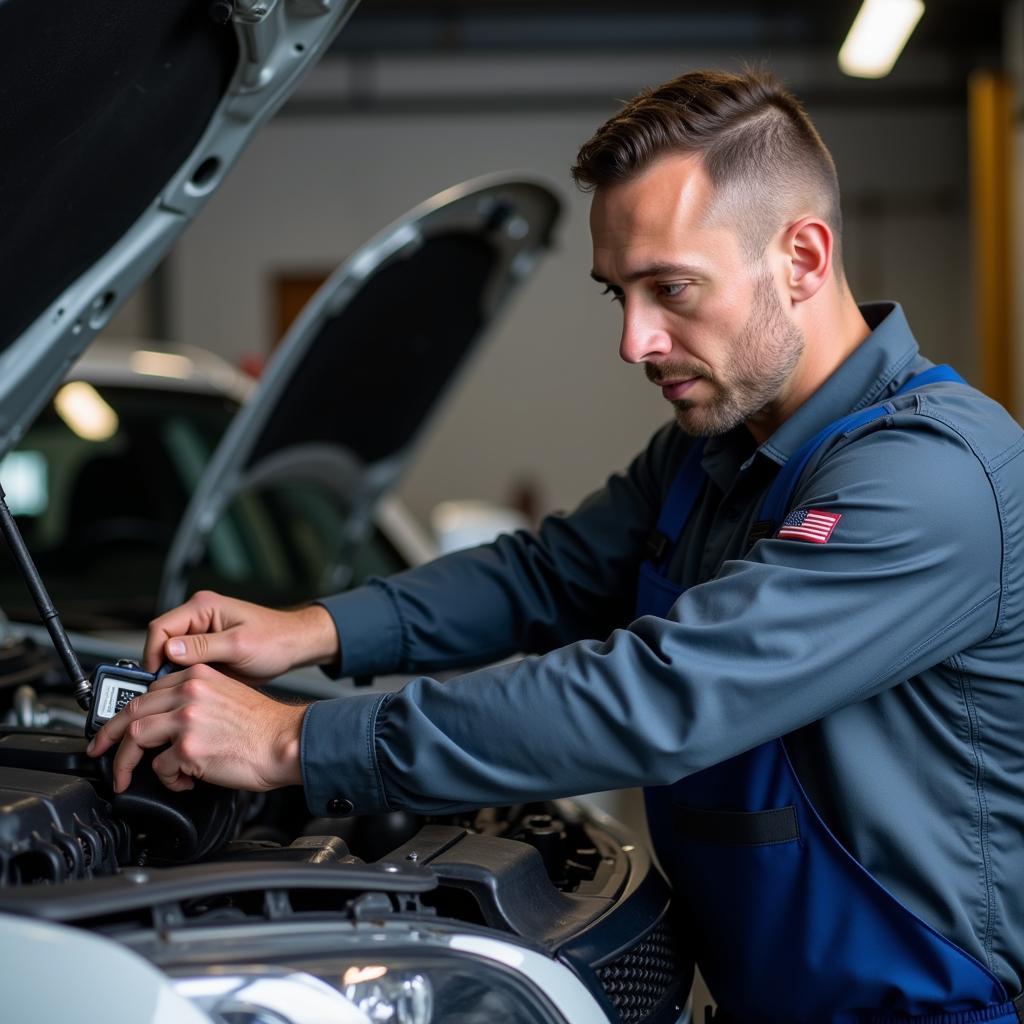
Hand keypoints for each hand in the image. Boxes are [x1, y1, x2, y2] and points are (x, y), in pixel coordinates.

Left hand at [86, 664, 306, 792]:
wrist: (286, 741)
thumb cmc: (263, 727)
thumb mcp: (227, 695)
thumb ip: (195, 700)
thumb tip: (165, 723)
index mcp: (198, 675)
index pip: (149, 690)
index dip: (129, 711)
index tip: (120, 727)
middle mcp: (190, 692)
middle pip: (132, 710)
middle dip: (109, 735)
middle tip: (100, 750)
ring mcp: (188, 718)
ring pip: (135, 737)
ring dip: (126, 763)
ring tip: (127, 777)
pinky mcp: (189, 747)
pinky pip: (161, 768)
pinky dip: (169, 780)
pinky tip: (186, 782)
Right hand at [144, 590, 338, 680]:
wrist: (295, 646)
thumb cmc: (275, 639)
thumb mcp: (239, 644)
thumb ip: (203, 646)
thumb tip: (168, 650)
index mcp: (202, 608)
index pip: (160, 628)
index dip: (153, 654)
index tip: (156, 678)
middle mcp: (198, 618)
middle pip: (161, 643)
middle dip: (160, 667)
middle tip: (166, 691)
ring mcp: (201, 634)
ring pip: (170, 656)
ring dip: (173, 674)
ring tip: (180, 693)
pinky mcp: (207, 650)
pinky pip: (184, 664)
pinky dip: (184, 678)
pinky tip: (193, 691)